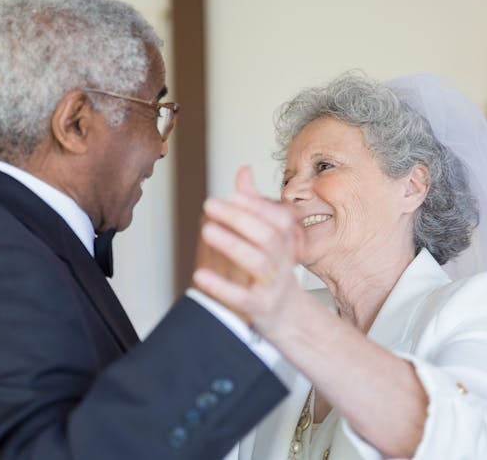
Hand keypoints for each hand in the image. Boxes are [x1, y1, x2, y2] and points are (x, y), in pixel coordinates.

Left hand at [193, 167, 306, 337]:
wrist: (287, 315)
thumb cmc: (272, 270)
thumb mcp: (268, 237)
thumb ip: (254, 205)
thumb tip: (244, 171)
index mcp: (286, 242)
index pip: (280, 219)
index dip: (259, 206)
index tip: (235, 193)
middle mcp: (283, 262)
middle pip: (268, 237)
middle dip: (240, 219)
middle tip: (210, 205)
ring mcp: (273, 285)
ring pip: (258, 263)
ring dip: (232, 244)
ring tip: (206, 230)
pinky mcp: (260, 308)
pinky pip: (243, 297)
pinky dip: (221, 286)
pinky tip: (199, 275)